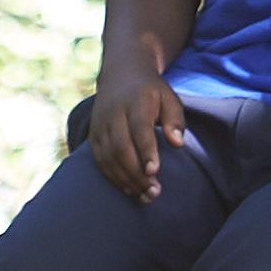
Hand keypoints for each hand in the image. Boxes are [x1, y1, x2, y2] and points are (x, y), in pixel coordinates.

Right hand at [86, 67, 189, 199]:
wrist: (121, 74)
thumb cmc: (151, 92)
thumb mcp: (169, 98)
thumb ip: (174, 120)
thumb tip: (177, 143)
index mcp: (135, 101)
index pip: (139, 128)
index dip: (146, 151)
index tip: (155, 171)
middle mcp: (113, 113)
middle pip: (121, 147)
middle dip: (136, 173)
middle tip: (154, 192)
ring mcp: (100, 124)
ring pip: (108, 156)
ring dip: (125, 179)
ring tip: (144, 196)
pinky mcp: (93, 134)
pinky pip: (100, 160)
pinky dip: (113, 177)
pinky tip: (129, 189)